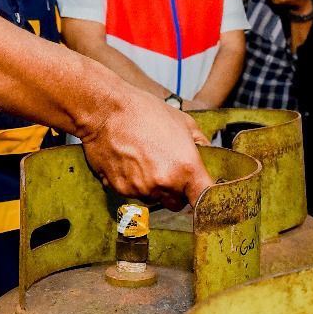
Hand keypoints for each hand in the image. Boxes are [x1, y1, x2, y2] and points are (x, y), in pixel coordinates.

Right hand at [81, 89, 214, 208]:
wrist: (106, 110)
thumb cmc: (144, 111)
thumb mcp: (183, 121)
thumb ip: (200, 143)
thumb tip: (206, 154)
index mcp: (186, 169)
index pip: (204, 201)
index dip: (206, 201)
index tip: (202, 196)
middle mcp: (165, 184)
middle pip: (177, 203)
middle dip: (175, 191)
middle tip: (167, 167)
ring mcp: (141, 189)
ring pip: (154, 198)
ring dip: (153, 186)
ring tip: (144, 159)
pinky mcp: (120, 190)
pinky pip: (133, 193)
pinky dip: (133, 182)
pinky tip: (129, 161)